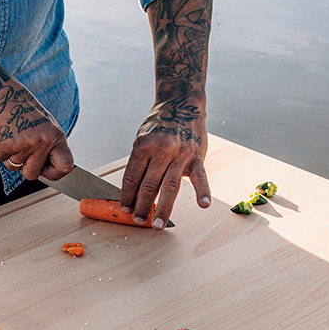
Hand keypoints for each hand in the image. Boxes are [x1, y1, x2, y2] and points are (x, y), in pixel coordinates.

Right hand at [0, 81, 73, 180]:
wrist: (2, 93)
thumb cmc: (23, 111)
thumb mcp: (45, 126)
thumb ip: (49, 148)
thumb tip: (48, 171)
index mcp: (56, 136)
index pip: (65, 166)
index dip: (54, 173)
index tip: (44, 169)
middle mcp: (43, 141)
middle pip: (32, 174)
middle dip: (22, 166)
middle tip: (19, 146)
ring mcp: (24, 144)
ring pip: (13, 167)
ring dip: (7, 156)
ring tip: (10, 136)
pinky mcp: (4, 145)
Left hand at [119, 101, 210, 227]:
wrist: (182, 104)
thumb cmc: (158, 128)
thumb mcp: (142, 141)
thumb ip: (139, 165)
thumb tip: (132, 194)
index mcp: (143, 146)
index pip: (132, 177)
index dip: (127, 196)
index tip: (125, 209)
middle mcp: (162, 149)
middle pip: (150, 184)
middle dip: (142, 206)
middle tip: (138, 221)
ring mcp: (181, 153)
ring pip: (171, 186)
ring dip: (164, 208)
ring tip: (158, 225)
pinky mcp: (197, 156)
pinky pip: (201, 176)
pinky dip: (203, 191)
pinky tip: (203, 205)